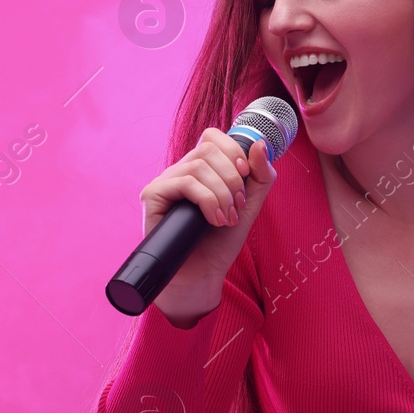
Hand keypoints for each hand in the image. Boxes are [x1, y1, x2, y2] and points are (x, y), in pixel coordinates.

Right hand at [140, 127, 278, 326]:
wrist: (202, 275)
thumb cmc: (221, 242)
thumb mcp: (250, 205)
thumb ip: (260, 176)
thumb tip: (258, 143)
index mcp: (201, 168)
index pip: (213, 136)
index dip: (233, 149)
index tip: (246, 176)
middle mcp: (180, 171)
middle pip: (208, 148)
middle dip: (233, 177)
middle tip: (238, 206)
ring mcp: (165, 182)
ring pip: (199, 165)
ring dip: (223, 194)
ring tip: (227, 219)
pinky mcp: (153, 195)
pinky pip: (185, 182)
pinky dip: (207, 200)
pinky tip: (213, 220)